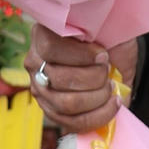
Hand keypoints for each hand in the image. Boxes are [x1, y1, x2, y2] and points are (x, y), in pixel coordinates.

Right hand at [25, 23, 139, 133]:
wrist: (114, 53)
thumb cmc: (107, 36)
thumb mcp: (103, 25)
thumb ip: (95, 30)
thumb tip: (102, 56)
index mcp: (43, 35)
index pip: (50, 49)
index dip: (81, 55)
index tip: (103, 55)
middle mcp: (34, 63)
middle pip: (60, 79)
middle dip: (94, 78)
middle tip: (108, 71)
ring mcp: (40, 89)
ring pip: (66, 104)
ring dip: (98, 97)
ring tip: (110, 87)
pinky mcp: (52, 110)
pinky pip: (72, 123)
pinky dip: (99, 116)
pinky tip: (113, 103)